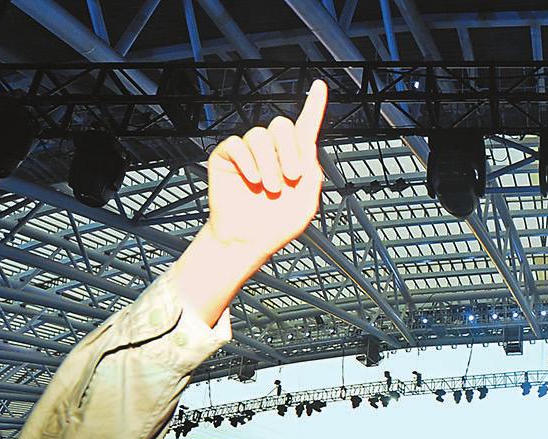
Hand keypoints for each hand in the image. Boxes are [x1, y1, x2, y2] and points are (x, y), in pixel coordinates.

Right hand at [202, 80, 328, 265]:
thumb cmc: (275, 226)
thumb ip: (313, 174)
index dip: (314, 106)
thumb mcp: (306, 204)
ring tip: (269, 188)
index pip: (305, 127)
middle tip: (291, 177)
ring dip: (268, 163)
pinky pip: (237, 143)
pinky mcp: (227, 157)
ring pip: (259, 135)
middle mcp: (271, 151)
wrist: (247, 241)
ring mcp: (248, 152)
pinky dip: (247, 162)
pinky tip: (252, 180)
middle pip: (281, 125)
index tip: (321, 87)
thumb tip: (309, 148)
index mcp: (294, 160)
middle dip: (289, 150)